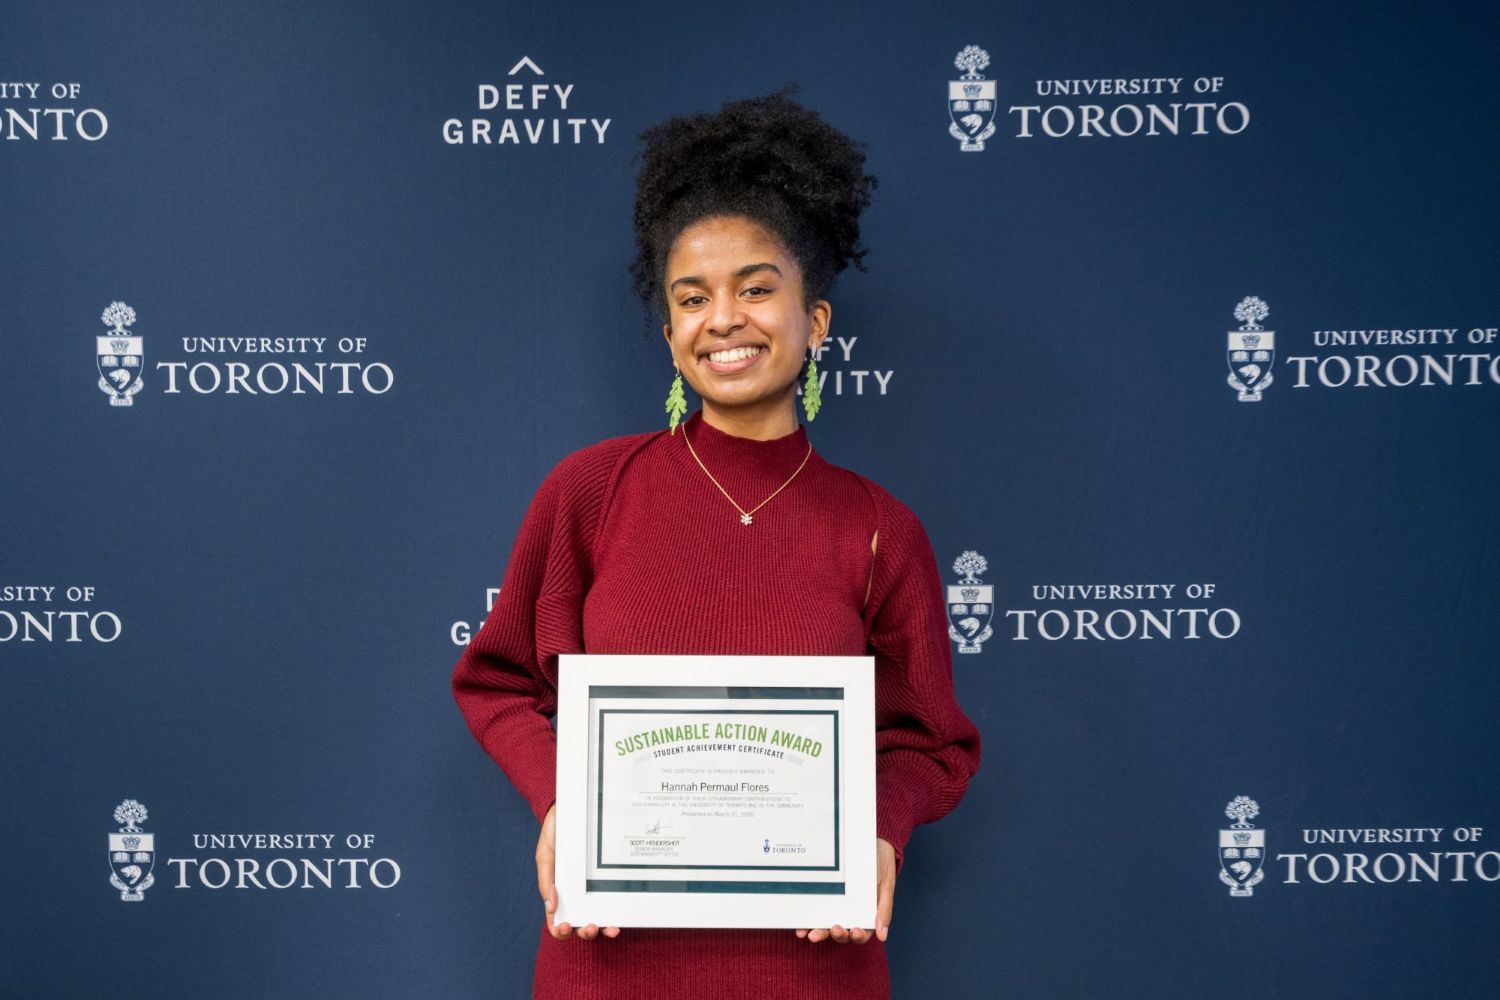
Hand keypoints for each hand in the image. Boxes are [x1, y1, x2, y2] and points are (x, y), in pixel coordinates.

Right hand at [537, 803, 619, 940]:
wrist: (574, 809)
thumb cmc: (556, 833)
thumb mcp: (545, 854)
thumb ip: (546, 879)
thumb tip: (552, 907)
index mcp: (559, 891)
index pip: (557, 919)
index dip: (559, 929)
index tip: (564, 927)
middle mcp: (577, 894)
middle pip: (580, 922)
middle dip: (585, 931)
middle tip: (589, 926)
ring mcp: (594, 888)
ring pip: (599, 916)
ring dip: (603, 928)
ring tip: (609, 928)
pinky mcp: (608, 879)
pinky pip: (613, 898)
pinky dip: (616, 911)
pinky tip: (619, 916)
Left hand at [795, 837, 895, 943]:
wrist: (870, 841)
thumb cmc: (881, 864)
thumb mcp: (886, 885)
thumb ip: (884, 910)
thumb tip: (883, 937)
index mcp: (866, 915)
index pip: (861, 933)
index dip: (857, 936)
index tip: (855, 931)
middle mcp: (849, 913)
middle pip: (841, 932)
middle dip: (836, 935)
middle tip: (833, 930)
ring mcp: (835, 905)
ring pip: (826, 925)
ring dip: (819, 932)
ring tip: (811, 934)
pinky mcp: (824, 895)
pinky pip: (814, 910)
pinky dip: (807, 921)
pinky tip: (800, 927)